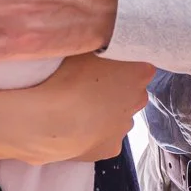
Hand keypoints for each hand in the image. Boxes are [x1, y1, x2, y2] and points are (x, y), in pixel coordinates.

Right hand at [3, 54, 153, 163]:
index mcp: (137, 73)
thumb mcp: (80, 49)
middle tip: (92, 85)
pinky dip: (98, 135)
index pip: (141, 67)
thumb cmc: (65, 77)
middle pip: (134, 92)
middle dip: (119, 89)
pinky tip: (78, 130)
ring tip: (80, 109)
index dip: (125, 65)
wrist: (48, 122)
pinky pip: (108, 138)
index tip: (107, 64)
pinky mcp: (112, 149)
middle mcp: (138, 100)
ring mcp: (125, 127)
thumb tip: (95, 40)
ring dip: (108, 112)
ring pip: (121, 116)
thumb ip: (95, 45)